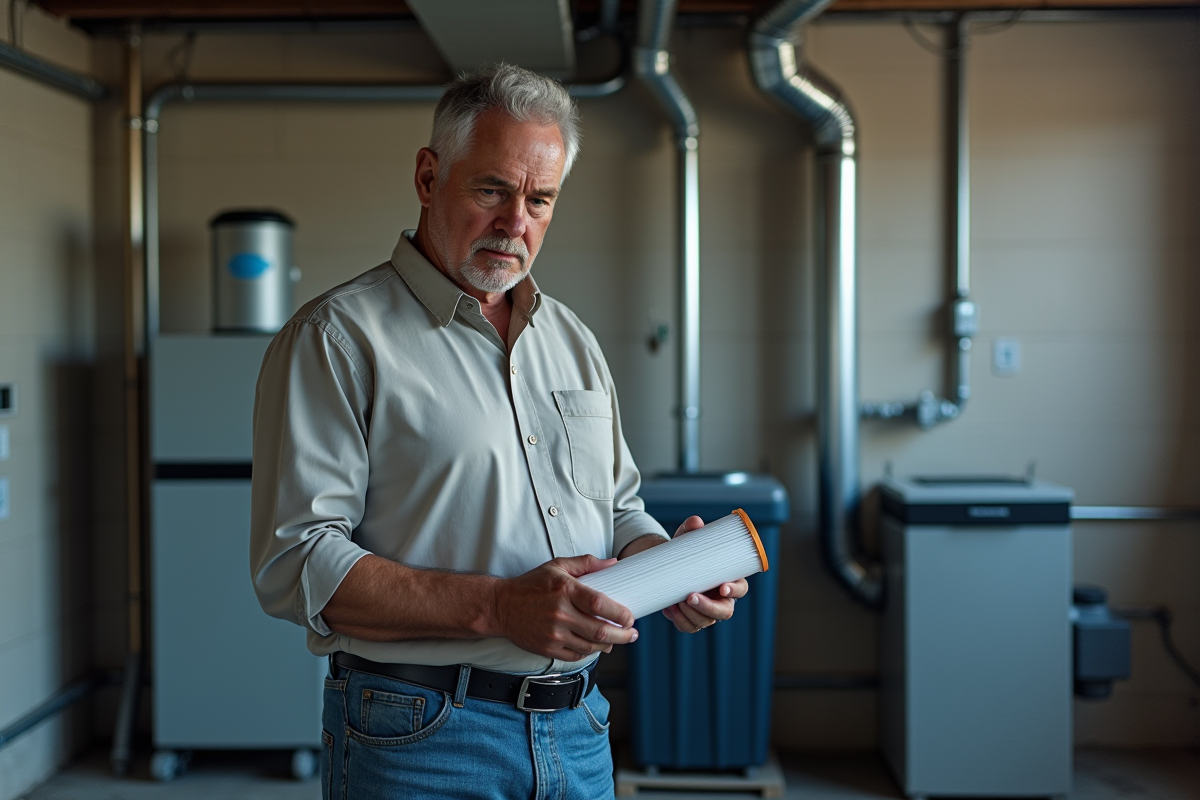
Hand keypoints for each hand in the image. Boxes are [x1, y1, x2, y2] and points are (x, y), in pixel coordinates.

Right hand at [492, 555, 636, 660]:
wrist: (500, 606)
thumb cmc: (530, 585)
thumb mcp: (557, 566)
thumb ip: (586, 563)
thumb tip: (612, 564)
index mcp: (564, 590)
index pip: (599, 604)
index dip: (620, 613)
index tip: (630, 617)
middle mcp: (560, 614)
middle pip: (600, 631)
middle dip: (622, 635)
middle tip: (632, 634)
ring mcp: (554, 634)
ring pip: (591, 647)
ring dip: (609, 645)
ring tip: (616, 640)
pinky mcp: (548, 648)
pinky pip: (576, 655)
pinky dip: (590, 652)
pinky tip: (596, 646)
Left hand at [641, 516, 749, 633]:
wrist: (668, 567)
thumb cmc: (686, 554)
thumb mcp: (687, 540)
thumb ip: (691, 530)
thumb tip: (696, 522)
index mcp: (729, 580)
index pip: (741, 589)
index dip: (735, 590)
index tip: (722, 587)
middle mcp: (721, 599)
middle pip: (724, 612)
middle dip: (708, 607)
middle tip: (690, 597)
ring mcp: (707, 612)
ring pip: (705, 621)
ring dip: (690, 614)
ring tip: (675, 601)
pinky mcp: (692, 619)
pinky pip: (689, 627)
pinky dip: (679, 620)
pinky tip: (670, 609)